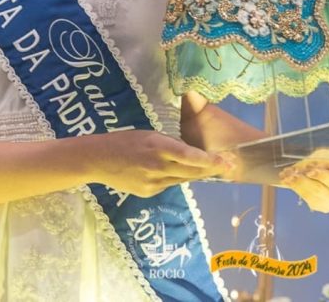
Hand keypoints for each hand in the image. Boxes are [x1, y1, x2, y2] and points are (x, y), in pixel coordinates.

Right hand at [92, 130, 230, 197]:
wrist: (98, 159)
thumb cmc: (124, 140)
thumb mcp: (149, 135)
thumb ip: (169, 145)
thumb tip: (188, 153)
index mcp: (158, 147)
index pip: (190, 156)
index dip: (210, 160)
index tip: (226, 160)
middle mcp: (158, 167)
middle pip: (192, 171)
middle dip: (212, 168)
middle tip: (230, 165)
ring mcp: (154, 182)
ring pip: (183, 179)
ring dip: (198, 174)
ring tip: (213, 168)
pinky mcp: (149, 192)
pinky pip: (170, 184)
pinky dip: (177, 178)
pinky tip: (180, 172)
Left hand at [279, 148, 328, 212]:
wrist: (319, 175)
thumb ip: (328, 157)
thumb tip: (317, 162)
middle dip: (323, 176)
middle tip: (310, 170)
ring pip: (320, 192)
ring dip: (304, 182)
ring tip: (291, 175)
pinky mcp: (323, 206)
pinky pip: (309, 196)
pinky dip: (297, 186)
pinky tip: (287, 179)